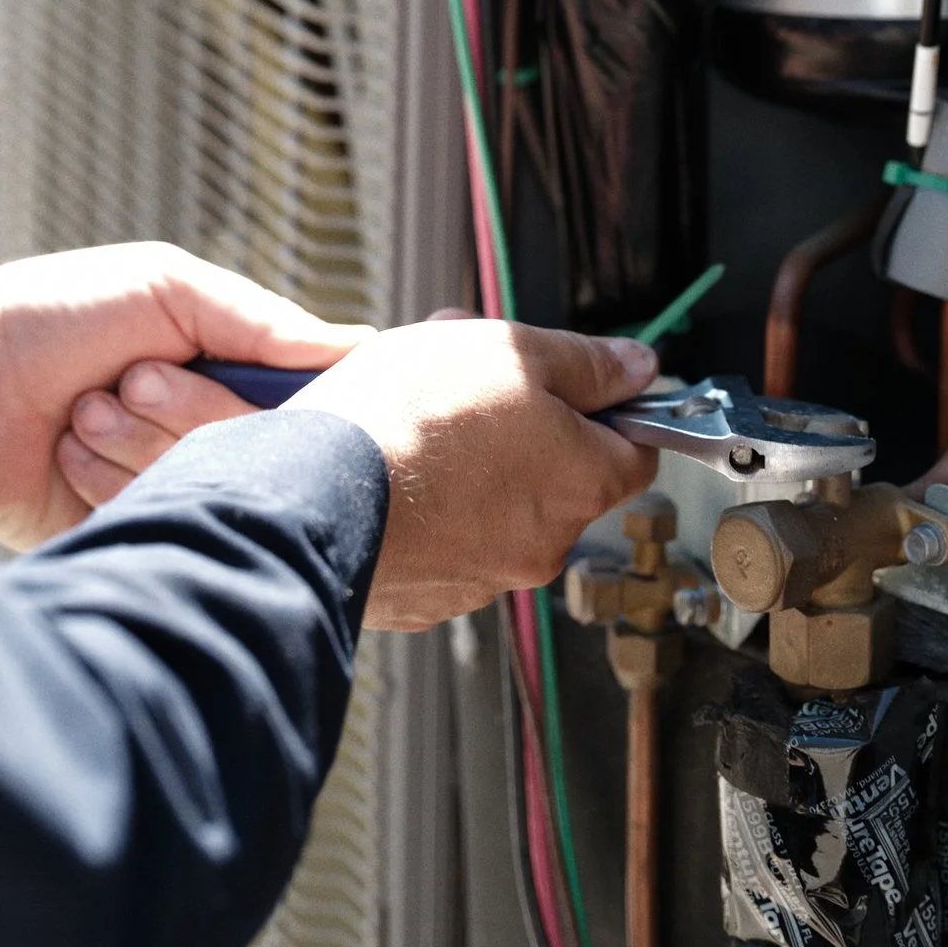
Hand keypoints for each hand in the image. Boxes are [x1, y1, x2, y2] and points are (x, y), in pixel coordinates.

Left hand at [0, 245, 365, 549]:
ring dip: (137, 445)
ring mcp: (160, 478)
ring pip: (208, 488)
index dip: (279, 396)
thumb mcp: (165, 287)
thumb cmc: (51, 316)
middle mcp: (198, 424)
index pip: (297, 398)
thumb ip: (261, 322)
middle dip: (185, 411)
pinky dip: (111, 485)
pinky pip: (160, 522)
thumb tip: (361, 347)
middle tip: (125, 381)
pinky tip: (67, 457)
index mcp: (218, 363)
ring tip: (80, 414)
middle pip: (254, 448)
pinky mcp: (122, 527)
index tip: (231, 376)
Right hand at [55, 310, 660, 628]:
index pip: (635, 449)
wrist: (310, 492)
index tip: (577, 384)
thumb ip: (587, 361)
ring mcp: (481, 579)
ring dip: (469, 471)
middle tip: (469, 386)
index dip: (607, 408)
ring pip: (494, 511)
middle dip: (522, 429)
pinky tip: (389, 473)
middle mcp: (543, 543)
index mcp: (580, 482)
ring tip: (412, 422)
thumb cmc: (406, 417)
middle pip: (558, 479)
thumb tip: (637, 367)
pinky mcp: (423, 597)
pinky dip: (425, 513)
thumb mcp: (508, 349)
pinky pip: (440, 545)